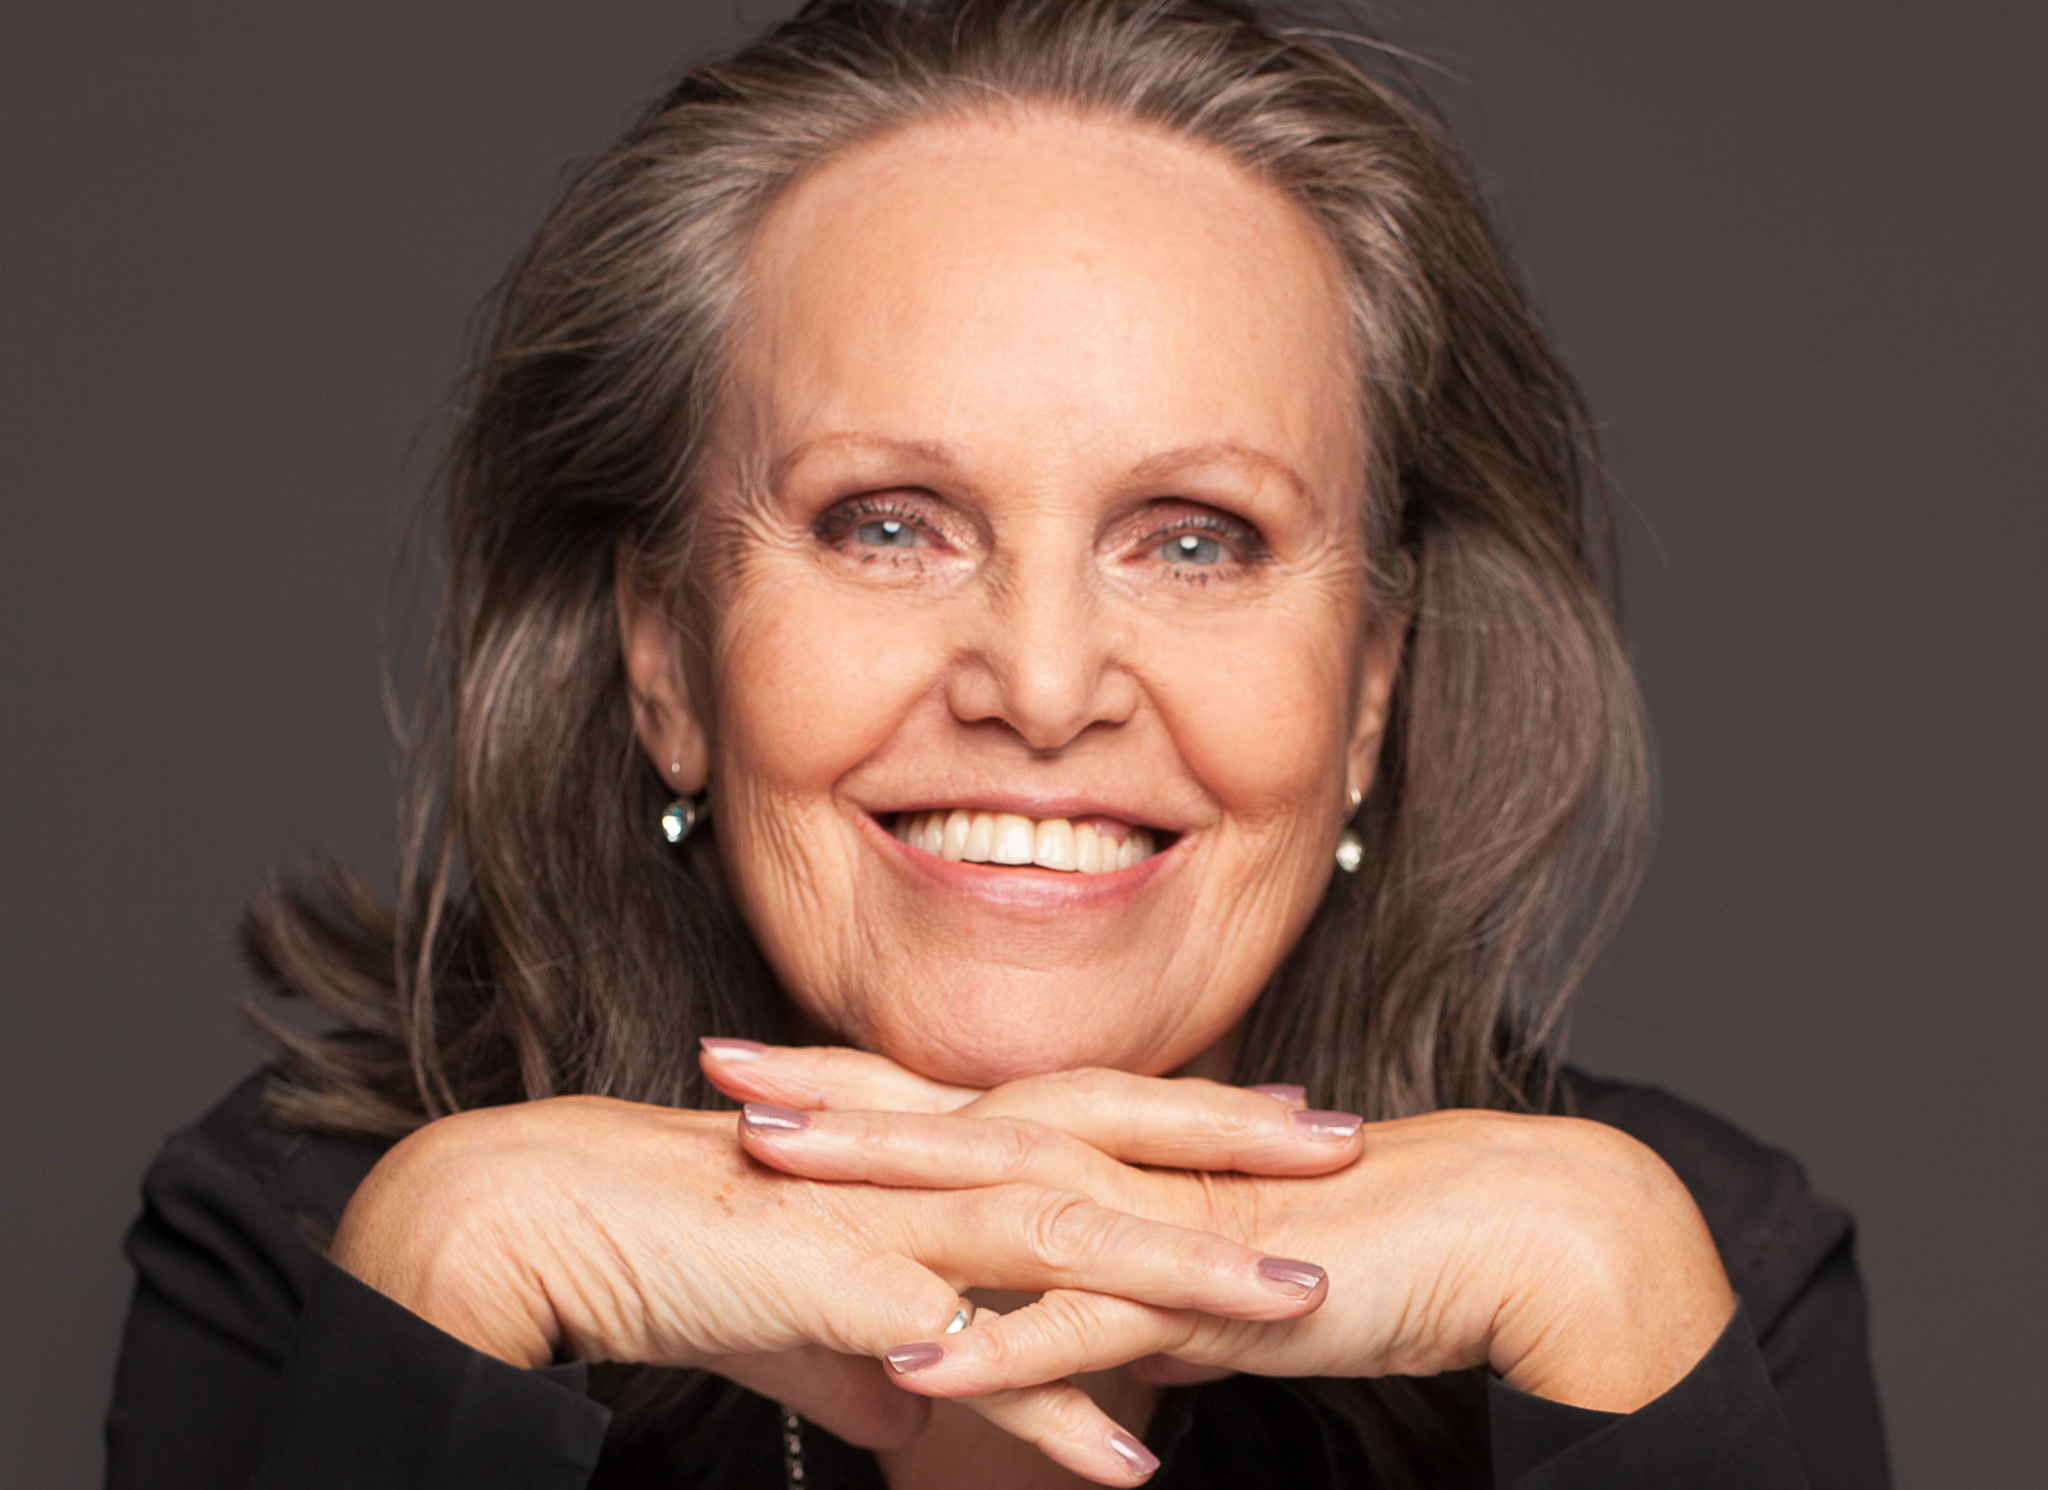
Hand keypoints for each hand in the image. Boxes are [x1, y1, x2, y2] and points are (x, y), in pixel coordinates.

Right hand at [327, 1079, 1354, 1483]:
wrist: (565, 1220)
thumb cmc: (699, 1251)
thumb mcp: (823, 1304)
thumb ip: (899, 1340)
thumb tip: (946, 1392)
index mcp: (938, 1149)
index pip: (1092, 1115)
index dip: (1195, 1115)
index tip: (1294, 1117)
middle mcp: (930, 1166)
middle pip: (1108, 1146)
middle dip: (1234, 1151)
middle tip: (1355, 1148)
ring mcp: (893, 1224)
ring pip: (1066, 1239)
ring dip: (1186, 1276)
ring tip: (1296, 1303)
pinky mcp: (844, 1293)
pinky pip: (970, 1362)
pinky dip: (1056, 1411)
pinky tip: (1132, 1463)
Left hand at [701, 1041, 1736, 1414]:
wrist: (1493, 1230)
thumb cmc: (1356, 1237)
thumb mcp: (1209, 1253)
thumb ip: (1129, 1273)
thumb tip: (1069, 1312)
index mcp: (1119, 1147)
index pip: (963, 1105)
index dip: (858, 1084)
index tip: (760, 1064)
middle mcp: (1126, 1163)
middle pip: (955, 1126)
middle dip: (833, 1104)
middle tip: (720, 1074)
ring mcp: (1160, 1221)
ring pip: (998, 1202)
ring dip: (882, 1191)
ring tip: (772, 1180)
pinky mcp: (1209, 1294)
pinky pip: (1086, 1327)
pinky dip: (999, 1346)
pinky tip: (917, 1362)